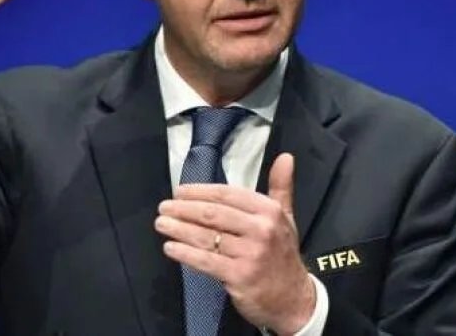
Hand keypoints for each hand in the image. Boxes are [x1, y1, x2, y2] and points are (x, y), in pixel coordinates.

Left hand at [156, 153, 314, 334]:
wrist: (294, 299)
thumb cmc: (283, 253)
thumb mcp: (286, 217)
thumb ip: (281, 186)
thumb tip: (286, 156)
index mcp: (269, 211)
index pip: (227, 194)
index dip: (200, 191)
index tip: (180, 191)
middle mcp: (261, 229)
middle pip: (213, 214)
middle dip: (184, 208)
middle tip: (164, 207)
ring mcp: (250, 254)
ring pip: (206, 237)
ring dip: (179, 228)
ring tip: (161, 223)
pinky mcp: (239, 276)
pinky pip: (206, 261)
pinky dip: (185, 253)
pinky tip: (170, 247)